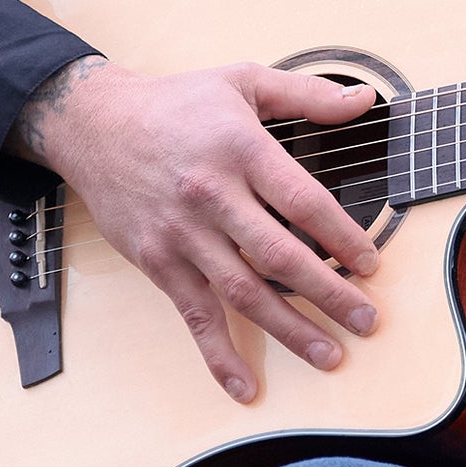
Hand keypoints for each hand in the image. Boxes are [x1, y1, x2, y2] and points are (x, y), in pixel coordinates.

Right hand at [9, 56, 380, 402]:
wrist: (95, 123)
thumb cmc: (176, 102)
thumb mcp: (244, 80)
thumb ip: (309, 93)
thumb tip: (365, 99)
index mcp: (241, 149)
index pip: (303, 201)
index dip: (342, 235)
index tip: (370, 263)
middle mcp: (213, 194)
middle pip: (280, 255)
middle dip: (329, 294)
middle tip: (367, 320)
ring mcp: (183, 233)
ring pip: (244, 292)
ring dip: (290, 329)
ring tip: (330, 354)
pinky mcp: (158, 260)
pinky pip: (194, 314)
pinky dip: (219, 354)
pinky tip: (245, 386)